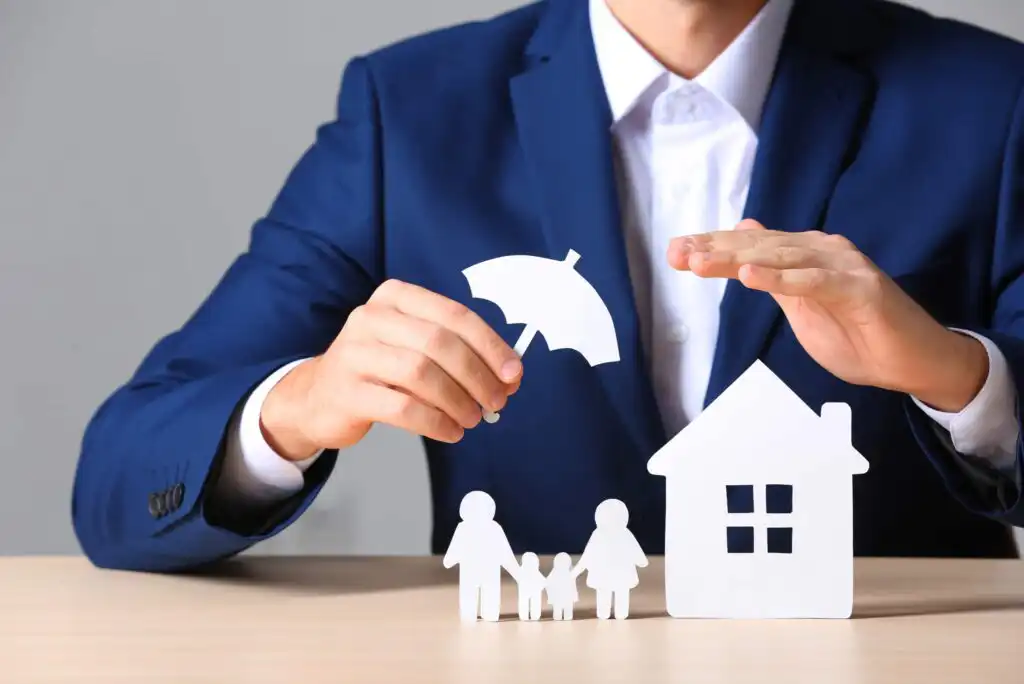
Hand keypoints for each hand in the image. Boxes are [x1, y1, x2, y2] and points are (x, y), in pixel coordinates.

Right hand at [260, 279, 522, 459]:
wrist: (316, 396)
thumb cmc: (378, 369)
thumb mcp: (413, 347)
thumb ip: (458, 353)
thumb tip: (509, 375)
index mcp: (395, 297)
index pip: (454, 315)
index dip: (490, 346)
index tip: (513, 374)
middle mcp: (371, 317)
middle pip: (439, 343)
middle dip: (477, 376)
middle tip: (497, 402)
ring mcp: (354, 353)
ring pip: (421, 374)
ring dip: (458, 401)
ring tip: (473, 418)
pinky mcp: (346, 391)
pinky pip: (402, 407)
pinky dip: (436, 422)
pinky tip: (450, 431)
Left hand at [668, 221, 987, 411]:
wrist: (913, 363)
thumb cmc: (858, 337)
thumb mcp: (801, 306)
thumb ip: (773, 274)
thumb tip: (745, 237)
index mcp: (805, 254)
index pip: (752, 245)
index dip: (713, 246)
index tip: (675, 251)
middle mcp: (822, 250)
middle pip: (760, 246)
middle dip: (715, 249)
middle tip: (678, 253)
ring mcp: (842, 266)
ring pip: (781, 258)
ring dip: (738, 259)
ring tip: (700, 263)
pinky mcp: (860, 288)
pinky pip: (814, 282)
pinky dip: (781, 279)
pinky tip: (750, 277)